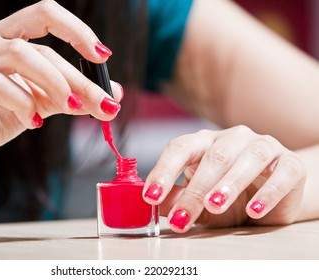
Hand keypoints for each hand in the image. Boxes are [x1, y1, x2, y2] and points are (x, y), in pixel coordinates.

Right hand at [0, 0, 121, 186]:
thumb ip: (71, 96)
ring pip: (20, 56)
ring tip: (71, 108)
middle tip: (104, 103)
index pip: (44, 14)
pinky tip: (33, 122)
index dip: (76, 29)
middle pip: (40, 47)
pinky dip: (25, 105)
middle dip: (78, 78)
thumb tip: (113, 95)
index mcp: (4, 39)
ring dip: (55, 84)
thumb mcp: (39, 104)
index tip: (102, 55)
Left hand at [143, 125, 305, 232]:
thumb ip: (177, 199)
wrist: (274, 197)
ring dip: (229, 183)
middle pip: (213, 156)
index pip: (180, 148)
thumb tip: (152, 203)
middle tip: (184, 214)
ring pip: (247, 158)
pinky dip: (268, 192)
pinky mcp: (289, 163)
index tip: (150, 196)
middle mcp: (232, 138)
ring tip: (215, 204)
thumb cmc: (231, 197)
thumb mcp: (200, 202)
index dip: (163, 170)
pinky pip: (281, 173)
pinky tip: (255, 210)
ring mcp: (262, 146)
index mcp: (204, 143)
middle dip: (196, 188)